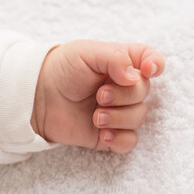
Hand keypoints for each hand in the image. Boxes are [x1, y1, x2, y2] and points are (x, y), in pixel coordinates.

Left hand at [31, 40, 164, 152]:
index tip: (147, 71)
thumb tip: (137, 76)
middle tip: (100, 96)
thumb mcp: (86, 52)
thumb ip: (115, 57)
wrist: (38, 97)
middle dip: (124, 95)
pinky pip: (129, 141)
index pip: (150, 61)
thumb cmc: (62, 69)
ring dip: (119, 118)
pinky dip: (120, 140)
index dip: (155, 65)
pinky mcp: (109, 133)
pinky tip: (103, 135)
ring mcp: (117, 111)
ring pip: (139, 117)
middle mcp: (123, 87)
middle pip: (144, 92)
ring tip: (95, 117)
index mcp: (121, 63)